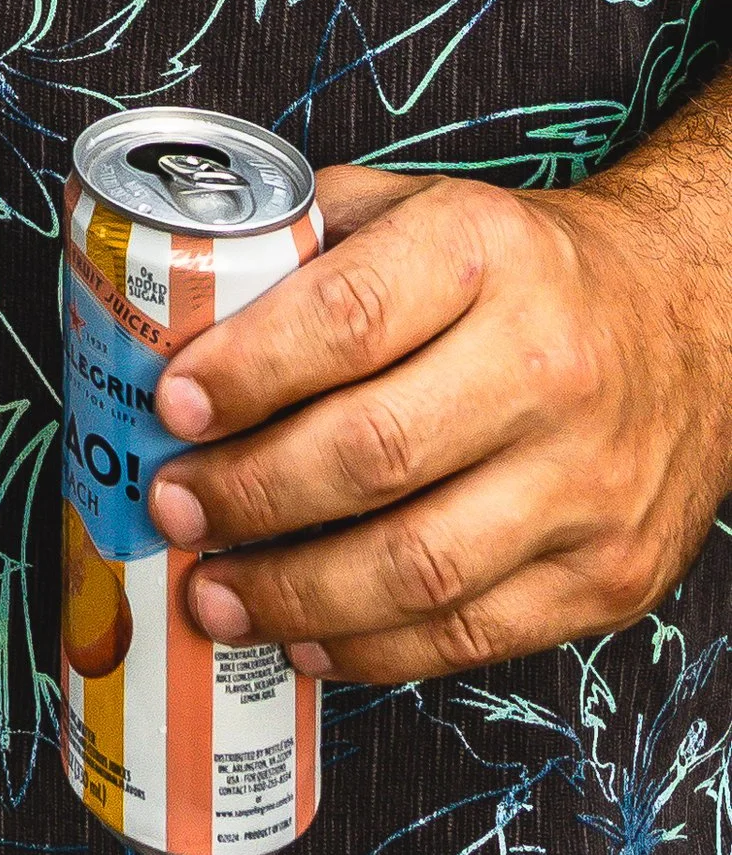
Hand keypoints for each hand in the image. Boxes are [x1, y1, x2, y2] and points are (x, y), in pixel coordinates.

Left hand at [145, 161, 731, 683]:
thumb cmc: (525, 268)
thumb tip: (177, 300)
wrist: (689, 322)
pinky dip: (374, 648)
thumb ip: (312, 239)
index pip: (348, 317)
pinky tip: (305, 635)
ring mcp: (585, 484)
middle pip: (374, 452)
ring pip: (420, 565)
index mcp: (484, 254)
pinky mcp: (609, 576)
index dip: (249, 371)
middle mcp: (545, 367)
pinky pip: (473, 634)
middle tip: (174, 509)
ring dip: (295, 593)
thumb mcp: (426, 205)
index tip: (175, 405)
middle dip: (251, 494)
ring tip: (214, 592)